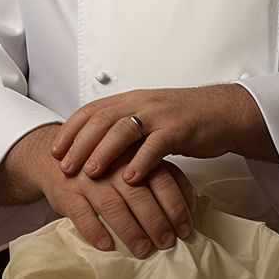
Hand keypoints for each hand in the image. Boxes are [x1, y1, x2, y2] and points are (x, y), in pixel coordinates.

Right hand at [0, 124, 196, 258]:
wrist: (58, 158)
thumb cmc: (106, 164)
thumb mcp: (137, 164)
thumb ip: (165, 177)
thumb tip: (192, 205)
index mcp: (135, 154)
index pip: (161, 179)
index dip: (175, 205)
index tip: (185, 228)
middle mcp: (114, 165)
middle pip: (139, 195)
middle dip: (156, 222)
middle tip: (167, 243)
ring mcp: (90, 179)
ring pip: (113, 206)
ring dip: (130, 231)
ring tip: (143, 250)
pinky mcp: (68, 194)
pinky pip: (81, 215)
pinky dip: (95, 232)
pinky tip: (107, 245)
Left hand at [50, 85, 278, 186]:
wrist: (223, 112)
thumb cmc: (186, 118)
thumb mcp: (149, 118)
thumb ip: (125, 127)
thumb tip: (95, 147)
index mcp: (132, 99)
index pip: (92, 110)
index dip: (71, 130)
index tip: (55, 149)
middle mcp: (142, 103)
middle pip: (102, 119)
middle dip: (80, 144)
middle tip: (66, 166)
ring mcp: (160, 115)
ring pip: (124, 130)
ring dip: (104, 152)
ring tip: (91, 173)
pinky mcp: (179, 129)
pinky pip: (156, 145)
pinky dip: (141, 162)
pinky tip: (130, 179)